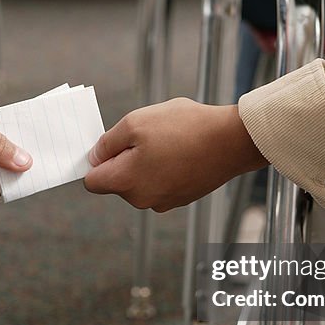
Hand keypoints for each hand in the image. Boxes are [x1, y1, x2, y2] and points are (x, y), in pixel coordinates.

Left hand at [84, 98, 267, 211]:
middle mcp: (142, 199)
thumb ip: (107, 143)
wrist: (231, 141)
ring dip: (145, 162)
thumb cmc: (184, 129)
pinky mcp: (182, 197)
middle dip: (124, 159)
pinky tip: (180, 150)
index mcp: (125, 183)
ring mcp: (164, 201)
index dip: (96, 161)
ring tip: (167, 141)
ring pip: (140, 180)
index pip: (92, 181)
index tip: (108, 145)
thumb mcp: (135, 123)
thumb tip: (94, 157)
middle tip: (146, 136)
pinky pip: (161, 182)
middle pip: (117, 181)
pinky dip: (164, 167)